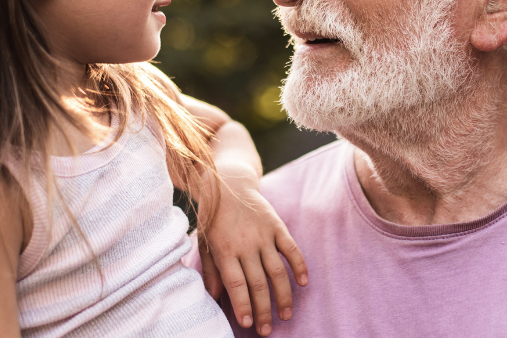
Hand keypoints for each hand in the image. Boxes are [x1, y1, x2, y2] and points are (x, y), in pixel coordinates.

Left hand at [198, 171, 307, 336]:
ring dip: (283, 295)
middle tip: (266, 330)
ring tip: (286, 315)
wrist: (227, 183)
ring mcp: (263, 235)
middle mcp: (246, 245)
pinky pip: (291, 248)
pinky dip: (299, 265)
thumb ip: (209, 270)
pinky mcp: (277, 226)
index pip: (237, 284)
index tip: (247, 323)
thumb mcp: (203, 242)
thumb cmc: (213, 218)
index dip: (243, 305)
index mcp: (225, 250)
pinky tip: (303, 283)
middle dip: (263, 309)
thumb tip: (215, 297)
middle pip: (258, 283)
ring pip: (277, 271)